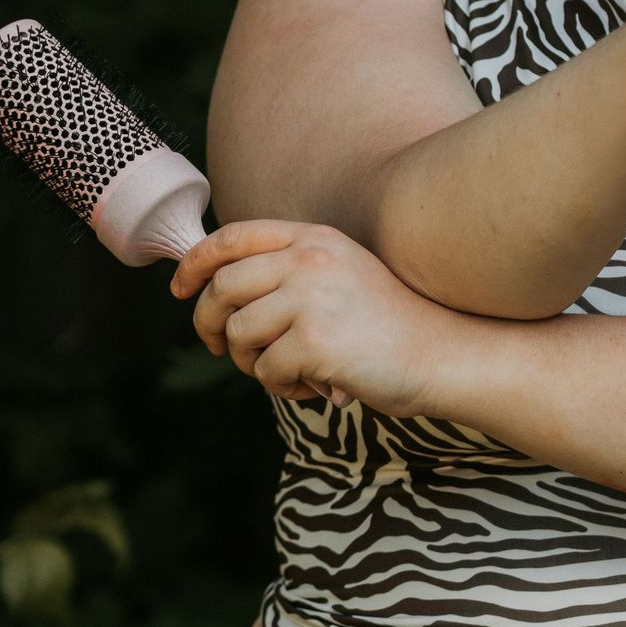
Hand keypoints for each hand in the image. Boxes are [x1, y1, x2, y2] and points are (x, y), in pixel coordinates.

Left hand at [169, 219, 460, 420]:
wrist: (445, 353)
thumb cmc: (391, 325)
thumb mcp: (341, 276)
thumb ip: (288, 272)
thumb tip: (216, 294)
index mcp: (314, 239)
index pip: (232, 238)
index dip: (194, 263)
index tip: (180, 289)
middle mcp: (310, 260)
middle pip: (222, 288)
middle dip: (208, 324)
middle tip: (218, 348)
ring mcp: (312, 298)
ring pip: (238, 334)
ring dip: (252, 363)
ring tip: (289, 372)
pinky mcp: (315, 342)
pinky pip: (267, 371)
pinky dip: (284, 388)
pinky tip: (319, 388)